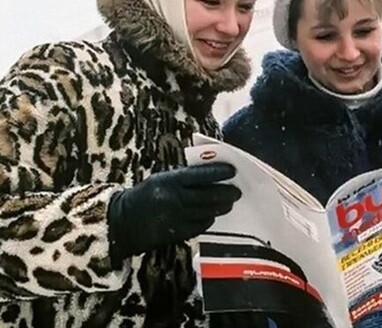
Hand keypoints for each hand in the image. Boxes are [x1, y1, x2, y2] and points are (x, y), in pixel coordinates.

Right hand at [108, 163, 240, 263]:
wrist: (121, 222)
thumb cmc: (145, 195)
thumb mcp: (161, 179)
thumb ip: (184, 178)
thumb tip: (212, 174)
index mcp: (169, 181)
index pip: (200, 175)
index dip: (219, 173)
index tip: (232, 171)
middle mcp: (173, 199)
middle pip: (208, 195)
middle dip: (226, 193)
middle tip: (237, 191)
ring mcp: (175, 218)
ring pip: (207, 211)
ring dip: (221, 207)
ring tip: (229, 203)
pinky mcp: (176, 233)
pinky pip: (199, 226)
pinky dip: (208, 220)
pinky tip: (212, 215)